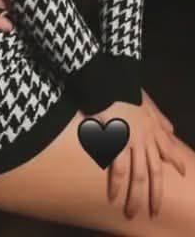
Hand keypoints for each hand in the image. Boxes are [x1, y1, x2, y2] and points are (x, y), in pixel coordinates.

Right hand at [93, 97, 184, 219]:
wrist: (111, 82)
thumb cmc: (126, 89)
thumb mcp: (148, 102)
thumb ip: (160, 118)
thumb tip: (171, 129)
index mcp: (154, 129)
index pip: (168, 150)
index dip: (175, 162)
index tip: (183, 174)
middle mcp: (146, 139)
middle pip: (154, 172)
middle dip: (155, 194)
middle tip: (154, 211)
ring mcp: (132, 143)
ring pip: (138, 176)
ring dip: (136, 196)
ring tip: (132, 212)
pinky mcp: (116, 143)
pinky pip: (118, 169)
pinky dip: (116, 184)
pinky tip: (114, 196)